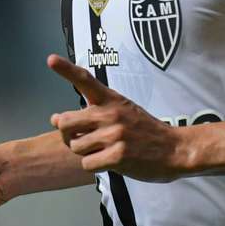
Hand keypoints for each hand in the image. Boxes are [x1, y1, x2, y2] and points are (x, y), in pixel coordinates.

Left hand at [47, 53, 185, 181]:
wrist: (174, 149)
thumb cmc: (144, 131)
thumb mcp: (122, 110)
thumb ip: (91, 112)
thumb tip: (55, 119)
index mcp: (111, 99)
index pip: (85, 80)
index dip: (66, 69)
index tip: (50, 59)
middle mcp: (110, 114)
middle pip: (66, 123)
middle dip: (67, 134)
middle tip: (78, 138)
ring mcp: (114, 135)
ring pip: (75, 146)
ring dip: (83, 152)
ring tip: (101, 150)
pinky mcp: (118, 156)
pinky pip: (87, 164)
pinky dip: (93, 166)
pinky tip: (108, 162)